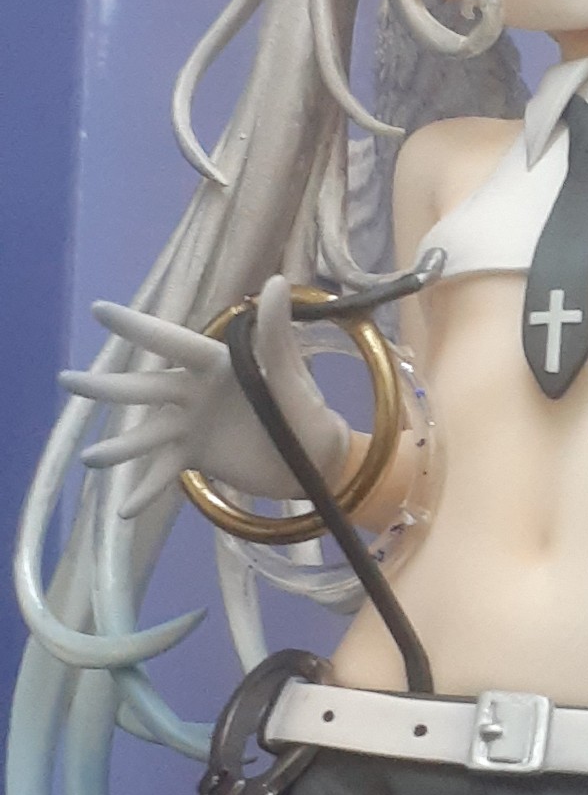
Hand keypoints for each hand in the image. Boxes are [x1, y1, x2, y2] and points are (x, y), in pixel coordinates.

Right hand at [60, 275, 350, 517]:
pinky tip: (122, 511)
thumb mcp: (291, 375)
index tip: (99, 310)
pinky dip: (145, 491)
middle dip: (106, 387)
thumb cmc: (306, 411)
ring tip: (88, 458)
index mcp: (216, 365)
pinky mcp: (196, 457)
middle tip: (66, 379)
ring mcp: (191, 426)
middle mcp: (195, 392)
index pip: (170, 343)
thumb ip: (275, 334)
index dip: (136, 328)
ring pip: (145, 433)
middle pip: (144, 389)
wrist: (316, 461)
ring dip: (117, 447)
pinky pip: (163, 473)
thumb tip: (276, 283)